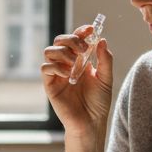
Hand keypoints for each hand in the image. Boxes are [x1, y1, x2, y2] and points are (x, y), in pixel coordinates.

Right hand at [42, 25, 114, 139]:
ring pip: (49, 51)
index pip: (76, 39)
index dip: (81, 31)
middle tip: (83, 49)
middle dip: (71, 39)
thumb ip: (105, 59)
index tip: (91, 28)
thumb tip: (102, 40)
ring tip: (75, 63)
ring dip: (63, 52)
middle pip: (60, 40)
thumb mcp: (106, 78)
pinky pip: (45, 68)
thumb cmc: (98, 103)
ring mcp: (57, 74)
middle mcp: (66, 64)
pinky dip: (56, 66)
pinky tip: (68, 74)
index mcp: (80, 60)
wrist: (91, 122)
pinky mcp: (50, 85)